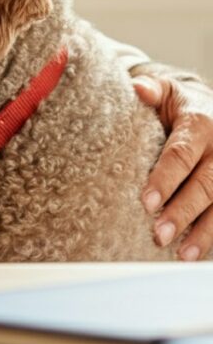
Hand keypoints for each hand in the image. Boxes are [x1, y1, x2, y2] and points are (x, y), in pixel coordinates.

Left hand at [134, 74, 212, 260]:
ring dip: (203, 232)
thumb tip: (138, 88)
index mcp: (201, 124)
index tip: (147, 201)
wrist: (209, 109)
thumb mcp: (167, 90)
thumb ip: (152, 90)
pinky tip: (198, 254)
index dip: (165, 178)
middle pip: (204, 186)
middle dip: (182, 212)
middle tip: (160, 234)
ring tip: (182, 254)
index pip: (181, 154)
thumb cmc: (179, 104)